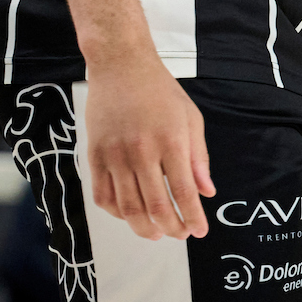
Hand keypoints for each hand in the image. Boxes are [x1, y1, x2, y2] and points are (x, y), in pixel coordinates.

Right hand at [83, 53, 213, 240]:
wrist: (121, 66)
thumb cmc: (161, 91)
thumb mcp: (190, 118)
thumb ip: (198, 158)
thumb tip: (207, 192)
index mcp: (171, 141)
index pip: (183, 192)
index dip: (193, 217)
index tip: (199, 231)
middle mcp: (141, 151)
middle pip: (156, 206)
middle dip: (171, 228)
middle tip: (180, 234)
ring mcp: (114, 155)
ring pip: (128, 207)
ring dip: (144, 227)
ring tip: (157, 233)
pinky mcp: (94, 155)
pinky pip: (103, 196)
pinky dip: (117, 213)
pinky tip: (131, 215)